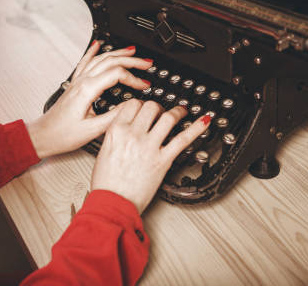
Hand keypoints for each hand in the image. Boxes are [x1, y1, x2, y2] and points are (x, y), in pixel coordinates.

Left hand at [28, 41, 151, 158]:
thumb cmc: (62, 135)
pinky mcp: (74, 85)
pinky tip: (97, 45)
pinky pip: (85, 62)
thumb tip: (132, 107)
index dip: (134, 78)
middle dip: (131, 60)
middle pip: (110, 61)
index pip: (116, 74)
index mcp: (87, 90)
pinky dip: (93, 52)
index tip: (144, 85)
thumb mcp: (92, 130)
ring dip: (117, 53)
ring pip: (99, 59)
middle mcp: (82, 82)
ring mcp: (77, 82)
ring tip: (132, 51)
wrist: (43, 136)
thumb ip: (114, 117)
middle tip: (147, 63)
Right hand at [91, 100, 209, 213]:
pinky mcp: (163, 160)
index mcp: (116, 131)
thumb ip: (116, 135)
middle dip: (158, 107)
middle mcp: (133, 135)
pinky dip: (196, 128)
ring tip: (181, 112)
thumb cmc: (107, 183)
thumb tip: (127, 127)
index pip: (133, 104)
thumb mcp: (103, 151)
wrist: (113, 203)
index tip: (145, 107)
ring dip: (177, 112)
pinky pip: (183, 139)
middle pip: (151, 107)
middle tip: (161, 112)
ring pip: (167, 118)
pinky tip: (204, 121)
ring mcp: (149, 147)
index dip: (141, 104)